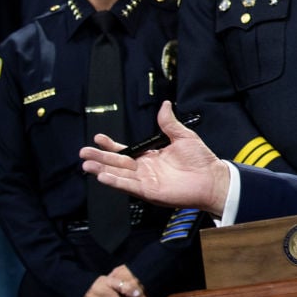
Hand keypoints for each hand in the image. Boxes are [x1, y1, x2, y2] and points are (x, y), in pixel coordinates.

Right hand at [80, 101, 229, 216]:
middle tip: (84, 153)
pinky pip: (129, 186)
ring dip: (102, 170)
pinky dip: (116, 182)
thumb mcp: (183, 136)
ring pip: (119, 175)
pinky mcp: (149, 191)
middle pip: (117, 163)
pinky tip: (103, 177)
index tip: (98, 138)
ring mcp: (146, 181)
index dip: (111, 145)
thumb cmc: (201, 160)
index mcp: (151, 156)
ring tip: (87, 165)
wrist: (212, 178)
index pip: (126, 151)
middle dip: (100, 158)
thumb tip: (164, 105)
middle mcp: (145, 169)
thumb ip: (169, 122)